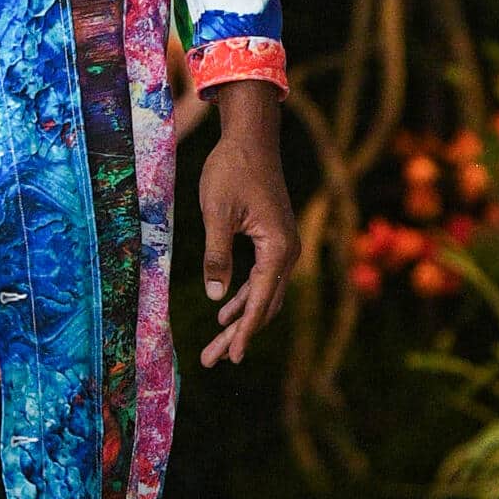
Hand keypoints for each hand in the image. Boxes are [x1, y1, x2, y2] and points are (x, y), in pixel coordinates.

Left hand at [198, 82, 298, 368]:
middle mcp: (288, 252)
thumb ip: (216, 256)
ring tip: (215, 348)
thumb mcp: (216, 214)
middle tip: (211, 360)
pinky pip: (261, 279)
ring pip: (262, 295)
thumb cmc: (232, 170)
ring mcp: (283, 247)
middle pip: (263, 305)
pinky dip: (244, 297)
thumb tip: (217, 297)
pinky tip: (226, 314)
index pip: (260, 301)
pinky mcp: (273, 240)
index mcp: (278, 249)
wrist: (251, 138)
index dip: (243, 332)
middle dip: (236, 334)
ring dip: (240, 320)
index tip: (229, 356)